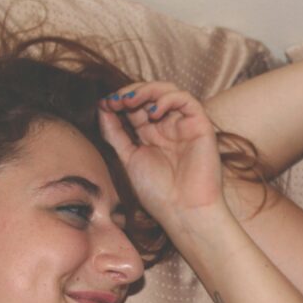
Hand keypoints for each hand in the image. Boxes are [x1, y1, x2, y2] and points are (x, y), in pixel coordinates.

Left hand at [99, 82, 223, 223]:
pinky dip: (167, 98)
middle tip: (115, 100)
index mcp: (151, 136)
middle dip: (130, 93)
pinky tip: (153, 112)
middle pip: (150, 95)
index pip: (134, 108)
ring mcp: (184, 125)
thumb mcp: (128, 159)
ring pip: (168, 91)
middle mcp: (168, 128)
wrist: (184, 212)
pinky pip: (186, 100)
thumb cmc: (158, 193)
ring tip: (130, 101)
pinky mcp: (200, 125)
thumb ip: (115, 134)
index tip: (104, 104)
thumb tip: (101, 109)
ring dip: (147, 90)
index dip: (119, 101)